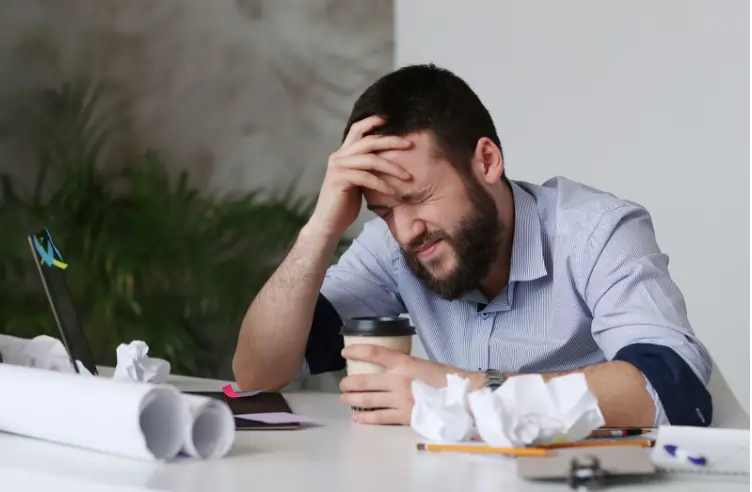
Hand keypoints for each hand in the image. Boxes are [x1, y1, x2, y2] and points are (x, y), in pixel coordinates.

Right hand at [308, 115, 412, 237]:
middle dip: (391, 141)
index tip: (389, 119)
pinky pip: (367, 178)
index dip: (372, 121)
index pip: (357, 130)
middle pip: (368, 141)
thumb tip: (385, 159)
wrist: (328, 223)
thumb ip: (365, 168)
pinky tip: (394, 192)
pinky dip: (382, 184)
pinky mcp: (340, 180)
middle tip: (409, 144)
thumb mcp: (357, 181)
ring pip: (370, 159)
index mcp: (343, 154)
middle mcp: (338, 156)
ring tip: (407, 177)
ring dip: (392, 167)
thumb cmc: (344, 204)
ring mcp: (338, 167)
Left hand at [339, 344, 470, 424]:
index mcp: (405, 363)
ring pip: (368, 399)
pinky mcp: (403, 416)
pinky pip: (378, 417)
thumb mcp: (425, 364)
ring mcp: (399, 399)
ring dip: (353, 399)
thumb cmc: (448, 379)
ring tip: (345, 398)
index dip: (357, 351)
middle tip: (343, 384)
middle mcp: (398, 380)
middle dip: (349, 383)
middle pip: (365, 380)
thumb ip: (406, 367)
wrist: (464, 398)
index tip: (345, 352)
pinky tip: (357, 417)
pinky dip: (365, 417)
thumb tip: (391, 370)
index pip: (374, 353)